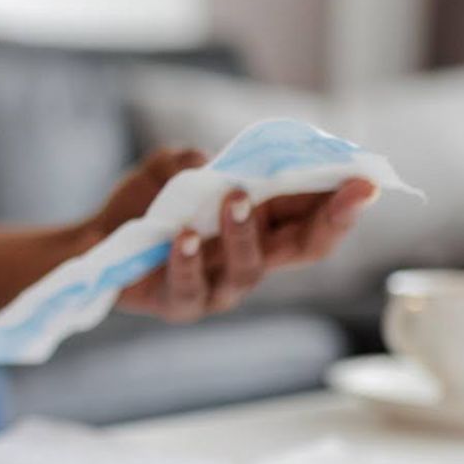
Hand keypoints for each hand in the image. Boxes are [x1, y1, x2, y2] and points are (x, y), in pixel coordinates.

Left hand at [91, 149, 378, 321]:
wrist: (94, 240)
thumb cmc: (145, 205)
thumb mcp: (168, 169)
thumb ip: (191, 160)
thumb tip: (210, 163)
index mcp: (263, 224)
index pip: (314, 215)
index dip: (345, 200)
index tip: (369, 180)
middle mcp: (250, 258)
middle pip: (305, 248)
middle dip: (332, 220)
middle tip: (350, 192)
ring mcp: (218, 286)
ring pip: (249, 268)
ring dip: (246, 231)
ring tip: (233, 197)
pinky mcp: (179, 303)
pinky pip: (190, 289)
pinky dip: (187, 262)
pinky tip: (182, 238)